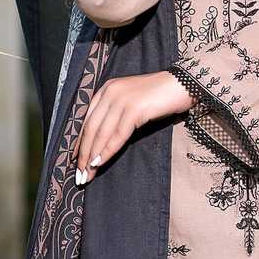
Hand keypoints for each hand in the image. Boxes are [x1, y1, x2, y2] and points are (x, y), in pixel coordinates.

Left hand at [72, 70, 195, 183]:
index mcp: (106, 90)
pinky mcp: (134, 109)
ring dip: (93, 156)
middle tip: (80, 174)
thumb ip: (116, 113)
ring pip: (101, 133)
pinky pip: (117, 135)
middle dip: (83, 154)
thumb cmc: (160, 96)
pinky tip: (100, 162)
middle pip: (91, 128)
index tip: (76, 160)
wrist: (182, 84)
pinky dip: (108, 151)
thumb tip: (103, 140)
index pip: (87, 120)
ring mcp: (121, 100)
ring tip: (88, 174)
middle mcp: (110, 92)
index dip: (80, 142)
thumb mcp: (132, 101)